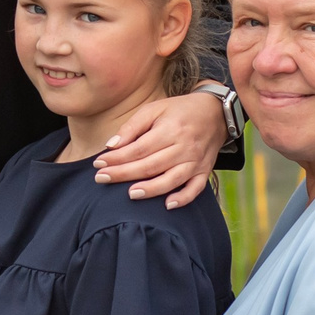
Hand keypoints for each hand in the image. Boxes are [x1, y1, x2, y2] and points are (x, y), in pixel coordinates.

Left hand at [93, 91, 226, 207]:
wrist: (216, 113)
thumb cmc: (178, 111)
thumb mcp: (154, 109)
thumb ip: (132, 127)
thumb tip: (111, 146)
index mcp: (170, 130)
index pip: (139, 149)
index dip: (117, 158)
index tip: (98, 164)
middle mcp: (184, 147)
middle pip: (151, 165)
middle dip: (124, 174)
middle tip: (101, 179)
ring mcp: (195, 161)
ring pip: (171, 179)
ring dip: (151, 189)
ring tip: (130, 194)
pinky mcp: (204, 171)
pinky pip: (195, 189)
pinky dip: (183, 198)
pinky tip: (167, 205)